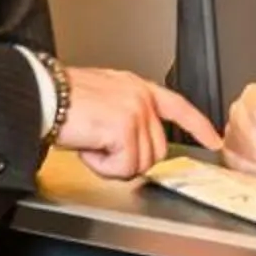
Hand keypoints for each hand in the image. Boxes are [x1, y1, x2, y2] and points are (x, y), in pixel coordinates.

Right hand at [54, 67, 218, 179]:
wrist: (42, 95)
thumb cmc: (62, 99)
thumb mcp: (104, 99)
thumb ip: (126, 116)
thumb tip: (132, 144)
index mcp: (137, 88)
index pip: (178, 107)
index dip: (198, 126)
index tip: (213, 141)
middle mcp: (142, 98)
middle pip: (157, 150)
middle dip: (130, 159)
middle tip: (102, 150)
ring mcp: (136, 113)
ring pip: (141, 163)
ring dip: (113, 163)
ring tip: (92, 143)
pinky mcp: (125, 129)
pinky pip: (123, 167)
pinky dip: (102, 166)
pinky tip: (89, 148)